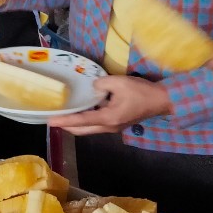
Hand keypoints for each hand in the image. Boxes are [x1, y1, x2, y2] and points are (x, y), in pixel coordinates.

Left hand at [48, 75, 171, 135]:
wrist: (162, 101)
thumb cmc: (141, 92)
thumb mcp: (119, 82)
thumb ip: (101, 83)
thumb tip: (93, 87)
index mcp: (107, 118)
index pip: (80, 121)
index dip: (64, 121)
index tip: (50, 121)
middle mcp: (108, 127)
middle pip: (82, 130)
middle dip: (67, 125)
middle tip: (54, 118)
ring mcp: (113, 127)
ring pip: (89, 129)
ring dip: (76, 123)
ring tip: (65, 114)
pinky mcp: (117, 123)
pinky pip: (97, 124)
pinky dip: (86, 120)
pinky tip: (83, 109)